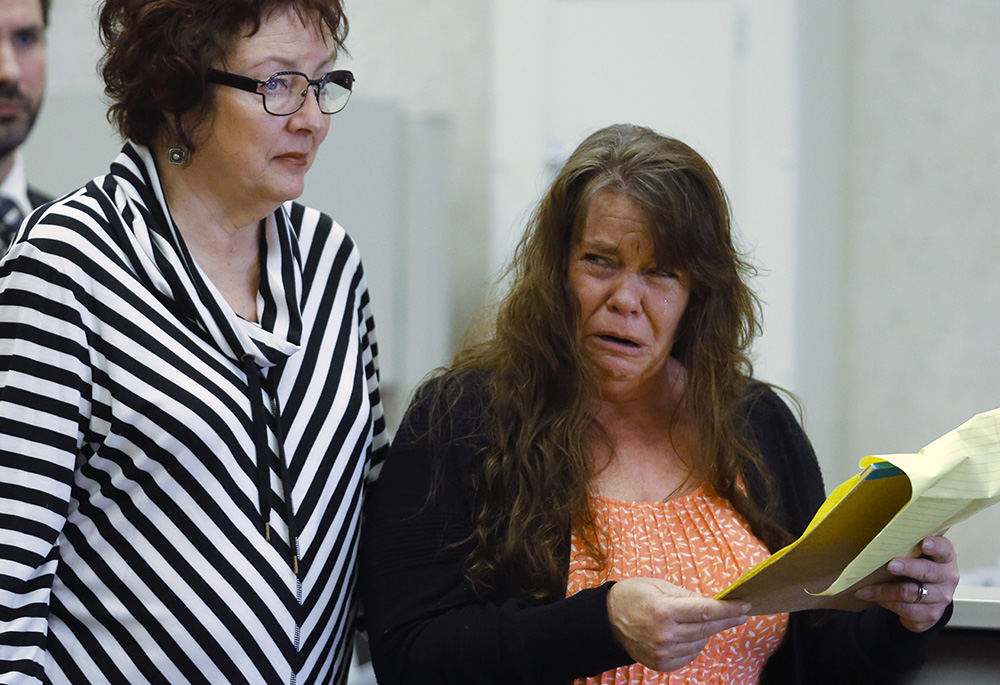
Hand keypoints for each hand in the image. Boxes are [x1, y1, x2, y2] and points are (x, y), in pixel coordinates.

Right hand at [606, 577, 748, 671]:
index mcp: (663, 610)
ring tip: (704, 620)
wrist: (606, 621)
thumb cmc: (633, 596)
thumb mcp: (658, 585)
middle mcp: (664, 634)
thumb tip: (713, 603)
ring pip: (700, 642)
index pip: (705, 611)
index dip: (728, 609)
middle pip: (707, 628)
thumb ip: (687, 595)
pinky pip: (690, 654)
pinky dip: (694, 643)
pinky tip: (689, 634)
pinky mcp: (662, 663)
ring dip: (708, 631)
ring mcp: (663, 652)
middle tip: (740, 613)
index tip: (745, 605)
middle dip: (726, 619)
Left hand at [855, 535, 959, 631]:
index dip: (935, 546)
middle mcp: (947, 577)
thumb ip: (905, 547)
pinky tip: (875, 599)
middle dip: (907, 568)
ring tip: (864, 589)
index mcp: (944, 557)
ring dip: (884, 591)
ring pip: (910, 593)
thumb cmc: (916, 566)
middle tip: (890, 565)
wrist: (926, 596)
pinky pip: (906, 610)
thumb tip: (876, 544)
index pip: (943, 549)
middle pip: (927, 571)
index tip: (924, 544)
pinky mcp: (931, 614)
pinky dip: (887, 603)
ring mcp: (941, 597)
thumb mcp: (916, 554)